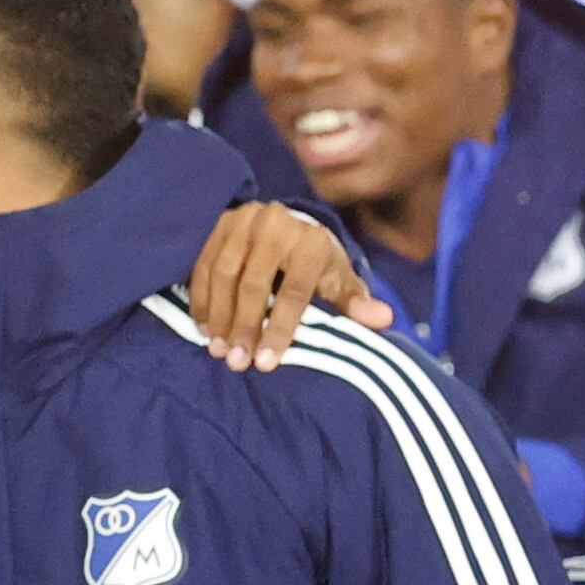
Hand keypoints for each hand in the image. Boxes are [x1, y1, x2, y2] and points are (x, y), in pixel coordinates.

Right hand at [183, 203, 392, 369]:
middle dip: (244, 327)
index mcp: (311, 241)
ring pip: (223, 275)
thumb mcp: (338, 278)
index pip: (294, 291)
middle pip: (253, 283)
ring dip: (218, 316)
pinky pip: (202, 264)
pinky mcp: (217, 223)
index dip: (280, 329)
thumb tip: (384, 320)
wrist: (286, 224)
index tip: (266, 363)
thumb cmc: (315, 262)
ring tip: (218, 349)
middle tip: (236, 362)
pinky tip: (204, 327)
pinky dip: (201, 299)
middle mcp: (275, 224)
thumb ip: (355, 301)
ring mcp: (242, 220)